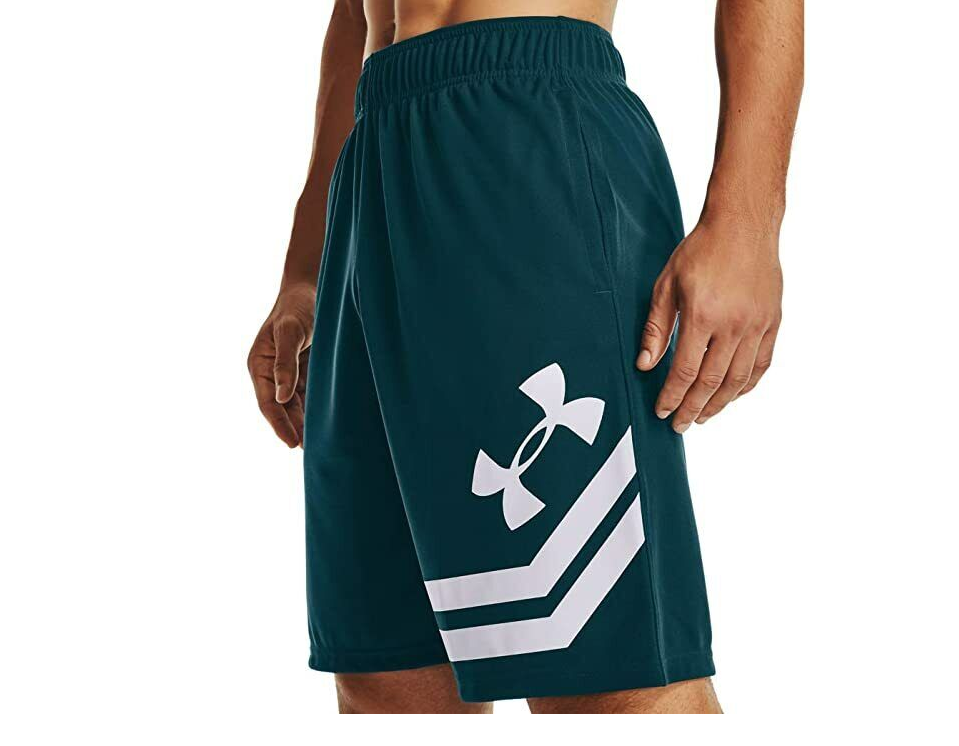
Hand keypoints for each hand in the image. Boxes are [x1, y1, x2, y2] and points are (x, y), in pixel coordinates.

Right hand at [247, 283, 315, 446]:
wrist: (312, 287)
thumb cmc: (297, 306)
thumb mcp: (290, 331)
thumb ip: (285, 363)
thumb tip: (282, 396)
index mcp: (259, 364)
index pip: (267, 403)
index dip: (279, 424)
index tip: (292, 443)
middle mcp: (271, 372)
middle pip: (282, 408)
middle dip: (295, 428)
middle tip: (312, 451)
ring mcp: (289, 372)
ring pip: (297, 405)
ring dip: (306, 422)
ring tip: (322, 444)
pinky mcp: (306, 370)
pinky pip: (310, 395)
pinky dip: (317, 409)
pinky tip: (330, 422)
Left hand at [636, 219, 782, 432]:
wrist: (743, 225)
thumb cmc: (701, 251)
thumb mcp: (667, 285)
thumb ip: (657, 328)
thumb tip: (645, 365)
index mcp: (703, 315)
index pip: (685, 370)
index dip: (672, 395)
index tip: (662, 410)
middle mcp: (734, 325)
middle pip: (712, 381)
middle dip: (693, 408)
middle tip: (680, 425)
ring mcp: (757, 325)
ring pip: (739, 379)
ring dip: (719, 403)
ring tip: (703, 417)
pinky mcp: (772, 322)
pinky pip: (762, 364)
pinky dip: (746, 385)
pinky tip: (732, 396)